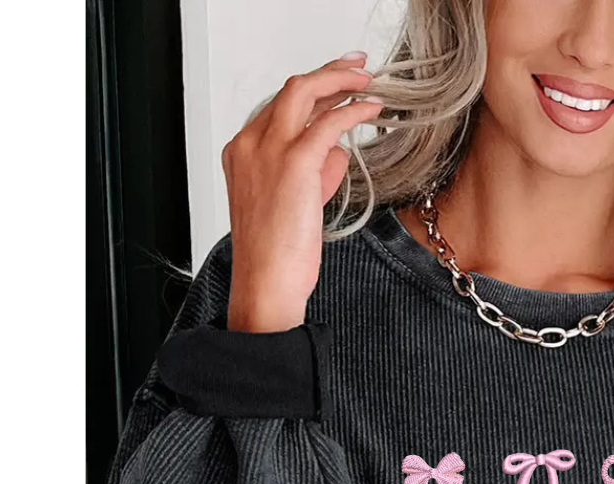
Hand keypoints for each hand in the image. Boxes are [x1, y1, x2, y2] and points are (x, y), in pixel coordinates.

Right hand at [220, 51, 384, 330]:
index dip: (313, 97)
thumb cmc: (276, 258)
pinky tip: (372, 108)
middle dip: (327, 73)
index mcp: (241, 154)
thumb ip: (313, 175)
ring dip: (341, 80)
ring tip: (368, 81)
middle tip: (355, 68)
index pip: (279, 109)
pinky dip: (353, 110)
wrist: (265, 284)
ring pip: (305, 92)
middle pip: (290, 90)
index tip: (336, 89)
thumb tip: (338, 152)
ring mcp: (269, 150)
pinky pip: (329, 122)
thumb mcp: (294, 207)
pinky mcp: (294, 162)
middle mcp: (250, 144)